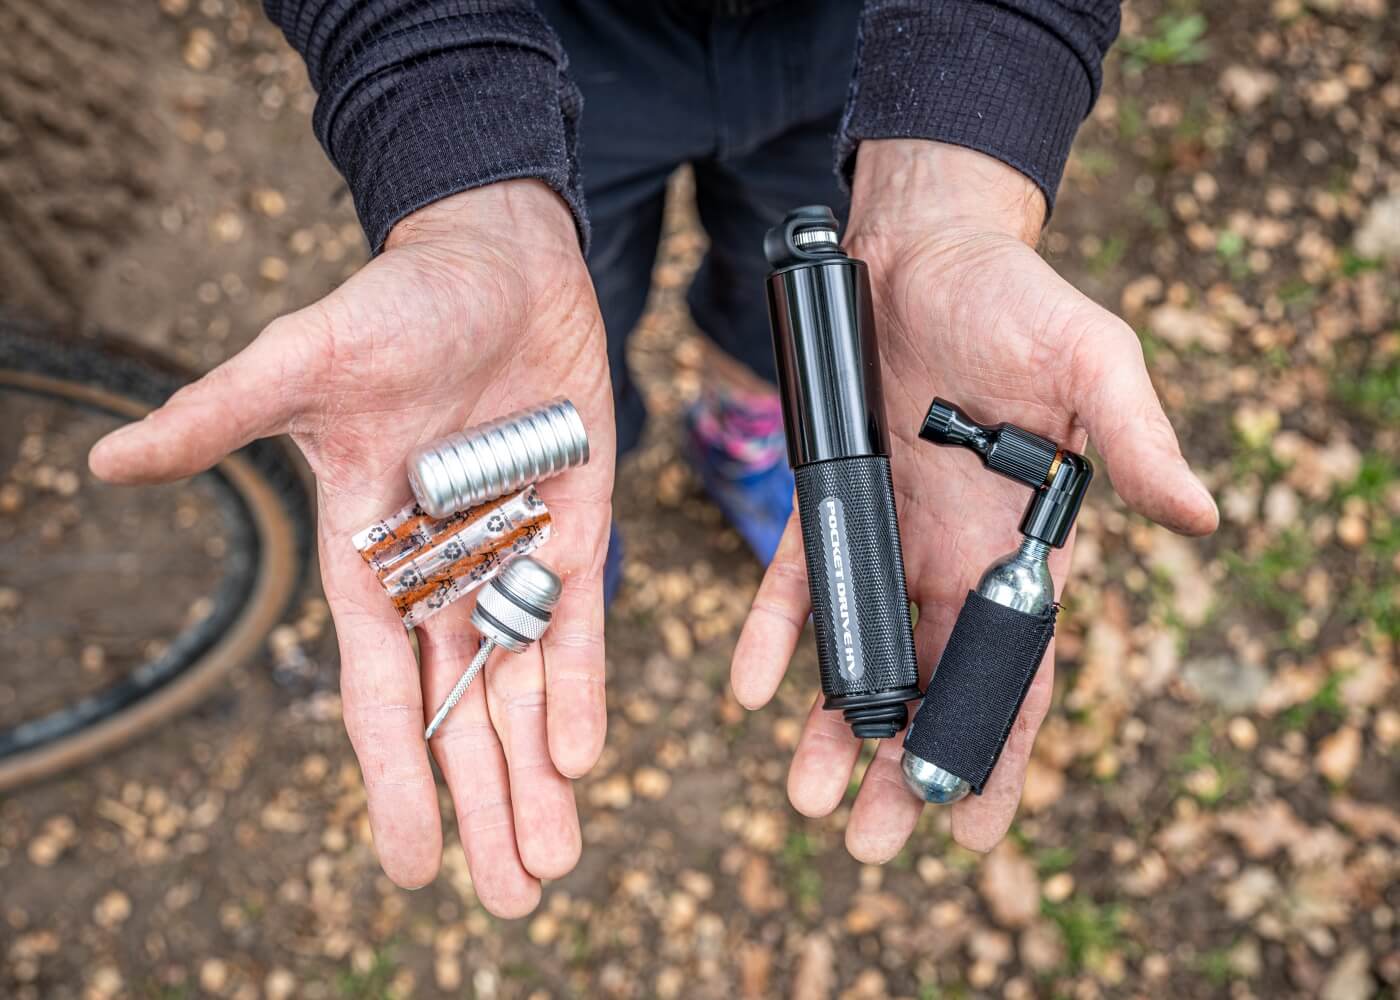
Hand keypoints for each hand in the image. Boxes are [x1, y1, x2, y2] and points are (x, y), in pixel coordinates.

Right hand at [90, 181, 613, 914]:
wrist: (493, 260)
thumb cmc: (391, 308)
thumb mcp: (304, 364)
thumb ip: (223, 417)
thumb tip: (108, 462)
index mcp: (368, 560)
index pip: (379, 694)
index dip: (396, 779)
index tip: (409, 869)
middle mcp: (440, 576)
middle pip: (461, 713)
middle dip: (485, 805)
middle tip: (513, 898)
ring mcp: (511, 557)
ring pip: (522, 686)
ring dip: (537, 772)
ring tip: (554, 860)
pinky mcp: (575, 524)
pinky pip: (577, 621)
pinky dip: (580, 684)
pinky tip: (583, 754)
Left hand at [731, 141, 1217, 860]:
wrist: (926, 246)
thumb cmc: (1019, 299)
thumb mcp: (1094, 363)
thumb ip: (1135, 441)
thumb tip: (1197, 517)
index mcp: (1023, 544)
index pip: (1017, 668)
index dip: (996, 747)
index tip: (970, 829)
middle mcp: (953, 554)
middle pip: (929, 682)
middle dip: (901, 763)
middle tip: (867, 839)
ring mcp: (887, 531)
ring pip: (859, 649)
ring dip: (834, 723)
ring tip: (805, 792)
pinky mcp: (827, 496)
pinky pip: (796, 577)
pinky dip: (775, 631)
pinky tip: (753, 685)